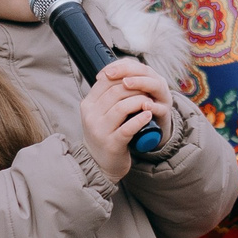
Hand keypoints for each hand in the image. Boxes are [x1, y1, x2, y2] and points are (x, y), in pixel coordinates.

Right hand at [79, 58, 167, 181]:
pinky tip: (148, 115)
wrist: (99, 163)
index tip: (138, 78)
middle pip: (116, 91)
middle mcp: (91, 116)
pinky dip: (140, 119)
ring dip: (140, 101)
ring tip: (149, 102)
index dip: (125, 76)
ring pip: (122, 107)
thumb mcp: (99, 113)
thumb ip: (107, 96)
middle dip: (135, 88)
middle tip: (148, 90)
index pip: (106, 80)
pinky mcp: (112, 144)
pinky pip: (128, 128)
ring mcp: (100, 131)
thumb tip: (124, 74)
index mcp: (88, 105)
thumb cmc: (104, 134)